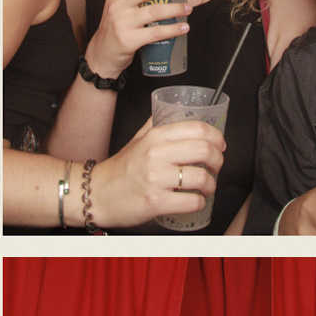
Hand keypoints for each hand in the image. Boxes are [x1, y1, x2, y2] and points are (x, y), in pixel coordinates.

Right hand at [85, 0, 190, 78]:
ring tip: (187, 9)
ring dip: (176, 9)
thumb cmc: (115, 27)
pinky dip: (174, 29)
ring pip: (155, 10)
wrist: (102, 54)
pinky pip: (157, 32)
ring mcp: (122, 22)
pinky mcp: (129, 40)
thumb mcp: (117, 6)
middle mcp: (116, 4)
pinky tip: (184, 27)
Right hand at [90, 118, 224, 227]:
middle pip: (205, 150)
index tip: (220, 145)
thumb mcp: (136, 140)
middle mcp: (156, 154)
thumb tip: (174, 112)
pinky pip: (192, 201)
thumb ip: (155, 126)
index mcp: (154, 136)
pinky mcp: (156, 202)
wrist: (95, 194)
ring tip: (206, 187)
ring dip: (211, 185)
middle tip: (216, 167)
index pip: (197, 128)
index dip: (217, 137)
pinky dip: (199, 202)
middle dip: (218, 161)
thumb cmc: (118, 170)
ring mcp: (156, 179)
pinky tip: (194, 200)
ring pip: (202, 178)